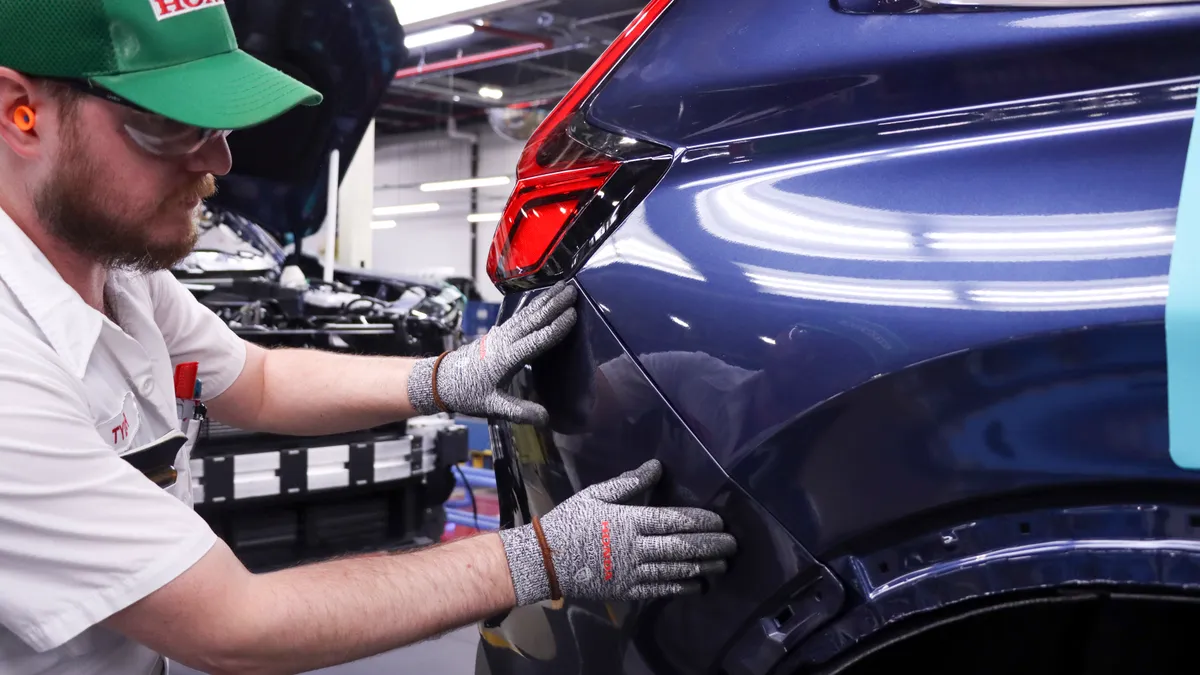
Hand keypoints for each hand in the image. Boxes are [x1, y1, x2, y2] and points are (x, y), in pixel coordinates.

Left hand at [408, 282, 577, 424]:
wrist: (443, 380)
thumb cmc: (468, 393)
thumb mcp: (492, 406)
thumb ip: (519, 411)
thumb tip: (546, 418)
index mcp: (507, 357)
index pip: (536, 340)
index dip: (556, 328)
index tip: (573, 315)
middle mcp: (505, 340)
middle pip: (534, 319)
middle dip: (554, 304)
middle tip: (573, 290)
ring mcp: (501, 333)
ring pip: (527, 313)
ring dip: (546, 299)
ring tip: (563, 286)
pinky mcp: (498, 332)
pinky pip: (521, 315)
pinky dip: (535, 304)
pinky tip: (544, 298)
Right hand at [497, 460, 737, 604]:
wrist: (544, 559)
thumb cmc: (570, 521)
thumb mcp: (596, 494)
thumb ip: (629, 482)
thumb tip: (657, 466)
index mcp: (630, 520)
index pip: (674, 520)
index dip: (701, 522)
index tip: (721, 522)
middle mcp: (636, 547)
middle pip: (681, 546)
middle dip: (710, 545)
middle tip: (733, 544)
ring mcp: (632, 571)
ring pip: (675, 569)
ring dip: (702, 566)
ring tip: (723, 564)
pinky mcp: (626, 590)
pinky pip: (659, 589)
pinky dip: (680, 586)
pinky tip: (697, 584)